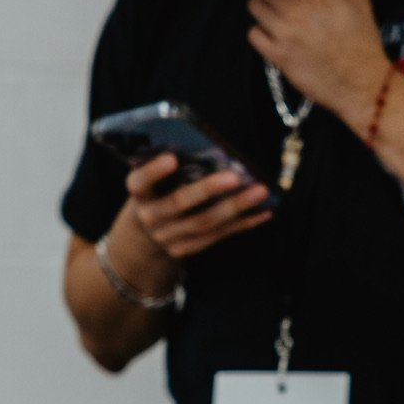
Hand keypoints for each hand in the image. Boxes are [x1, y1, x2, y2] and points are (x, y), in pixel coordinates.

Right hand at [122, 152, 271, 262]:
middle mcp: (149, 216)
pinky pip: (217, 236)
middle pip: (178, 203)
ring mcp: (167, 237)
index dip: (154, 171)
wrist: (146, 232)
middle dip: (208, 190)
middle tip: (235, 177)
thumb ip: (176, 168)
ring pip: (203, 223)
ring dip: (234, 207)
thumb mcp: (157, 179)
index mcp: (139, 192)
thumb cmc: (159, 191)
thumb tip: (218, 154)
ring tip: (260, 192)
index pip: (140, 181)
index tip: (172, 158)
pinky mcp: (184, 249)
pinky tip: (264, 212)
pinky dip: (242, 223)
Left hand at [247, 0, 390, 127]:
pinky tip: (274, 33)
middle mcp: (297, 10)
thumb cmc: (363, 41)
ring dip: (262, 5)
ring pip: (253, 5)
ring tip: (277, 10)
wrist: (364, 86)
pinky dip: (260, 32)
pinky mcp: (278, 57)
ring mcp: (285, 34)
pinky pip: (252, 34)